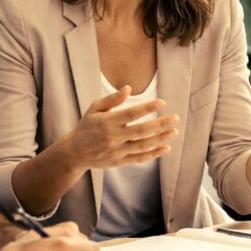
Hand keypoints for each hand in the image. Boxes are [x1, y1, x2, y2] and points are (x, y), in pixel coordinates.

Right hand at [63, 87, 178, 169]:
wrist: (74, 152)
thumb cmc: (86, 126)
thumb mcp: (94, 109)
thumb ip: (112, 99)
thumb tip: (128, 88)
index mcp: (108, 122)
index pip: (131, 114)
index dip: (147, 108)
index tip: (162, 102)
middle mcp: (113, 137)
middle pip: (141, 131)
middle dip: (160, 124)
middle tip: (176, 118)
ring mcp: (117, 151)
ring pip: (143, 145)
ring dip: (160, 139)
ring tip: (175, 131)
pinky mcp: (119, 161)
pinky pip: (139, 158)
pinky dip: (153, 154)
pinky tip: (166, 147)